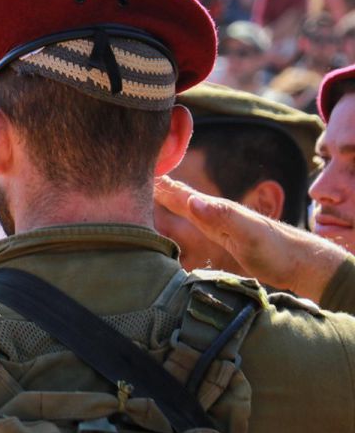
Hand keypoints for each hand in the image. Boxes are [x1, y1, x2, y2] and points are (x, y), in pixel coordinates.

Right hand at [155, 176, 347, 301]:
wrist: (300, 262)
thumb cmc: (277, 249)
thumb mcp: (249, 234)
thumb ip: (223, 217)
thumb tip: (192, 202)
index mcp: (216, 209)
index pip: (181, 193)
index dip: (160, 183)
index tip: (136, 170)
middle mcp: (214, 212)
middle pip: (180, 195)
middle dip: (158, 184)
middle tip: (132, 173)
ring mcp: (217, 222)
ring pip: (184, 205)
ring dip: (165, 196)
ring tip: (147, 187)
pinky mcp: (221, 235)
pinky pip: (192, 219)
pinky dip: (178, 211)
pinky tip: (176, 210)